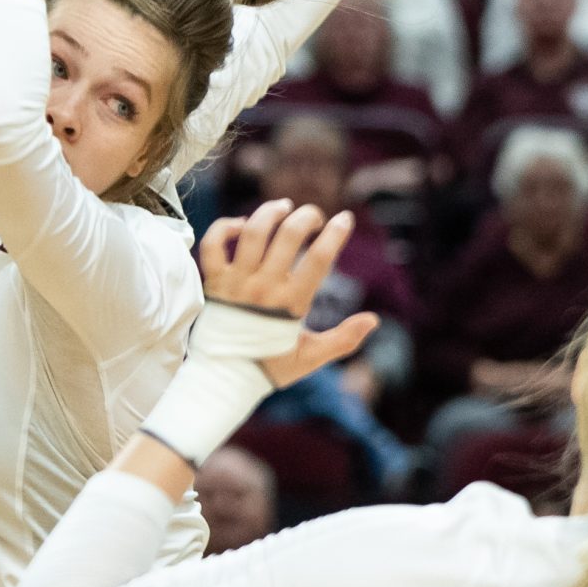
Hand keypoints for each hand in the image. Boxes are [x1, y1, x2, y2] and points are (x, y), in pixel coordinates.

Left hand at [195, 202, 378, 387]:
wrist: (224, 378)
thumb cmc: (270, 366)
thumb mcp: (311, 356)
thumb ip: (344, 339)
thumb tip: (373, 320)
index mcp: (291, 304)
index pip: (319, 259)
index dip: (335, 234)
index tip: (344, 219)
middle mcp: (263, 288)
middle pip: (288, 236)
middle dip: (307, 217)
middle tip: (314, 216)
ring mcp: (236, 282)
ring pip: (253, 232)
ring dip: (271, 212)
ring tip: (283, 207)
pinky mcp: (214, 282)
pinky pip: (214, 244)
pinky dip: (226, 227)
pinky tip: (242, 225)